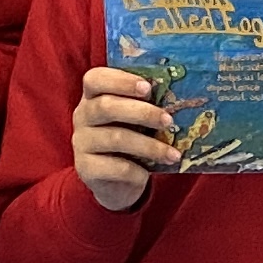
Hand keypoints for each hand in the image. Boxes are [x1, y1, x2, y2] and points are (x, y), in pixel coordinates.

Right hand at [72, 62, 176, 211]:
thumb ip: (147, 106)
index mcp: (92, 97)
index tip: (148, 87)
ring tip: (173, 154)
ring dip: (149, 146)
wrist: (116, 183)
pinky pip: (116, 167)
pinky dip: (138, 170)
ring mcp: (81, 143)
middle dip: (142, 112)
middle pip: (107, 107)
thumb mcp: (137, 121)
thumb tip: (181, 98)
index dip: (121, 81)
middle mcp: (82, 116)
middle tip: (168, 121)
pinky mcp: (86, 169)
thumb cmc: (131, 142)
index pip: (95, 79)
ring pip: (116, 138)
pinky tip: (152, 172)